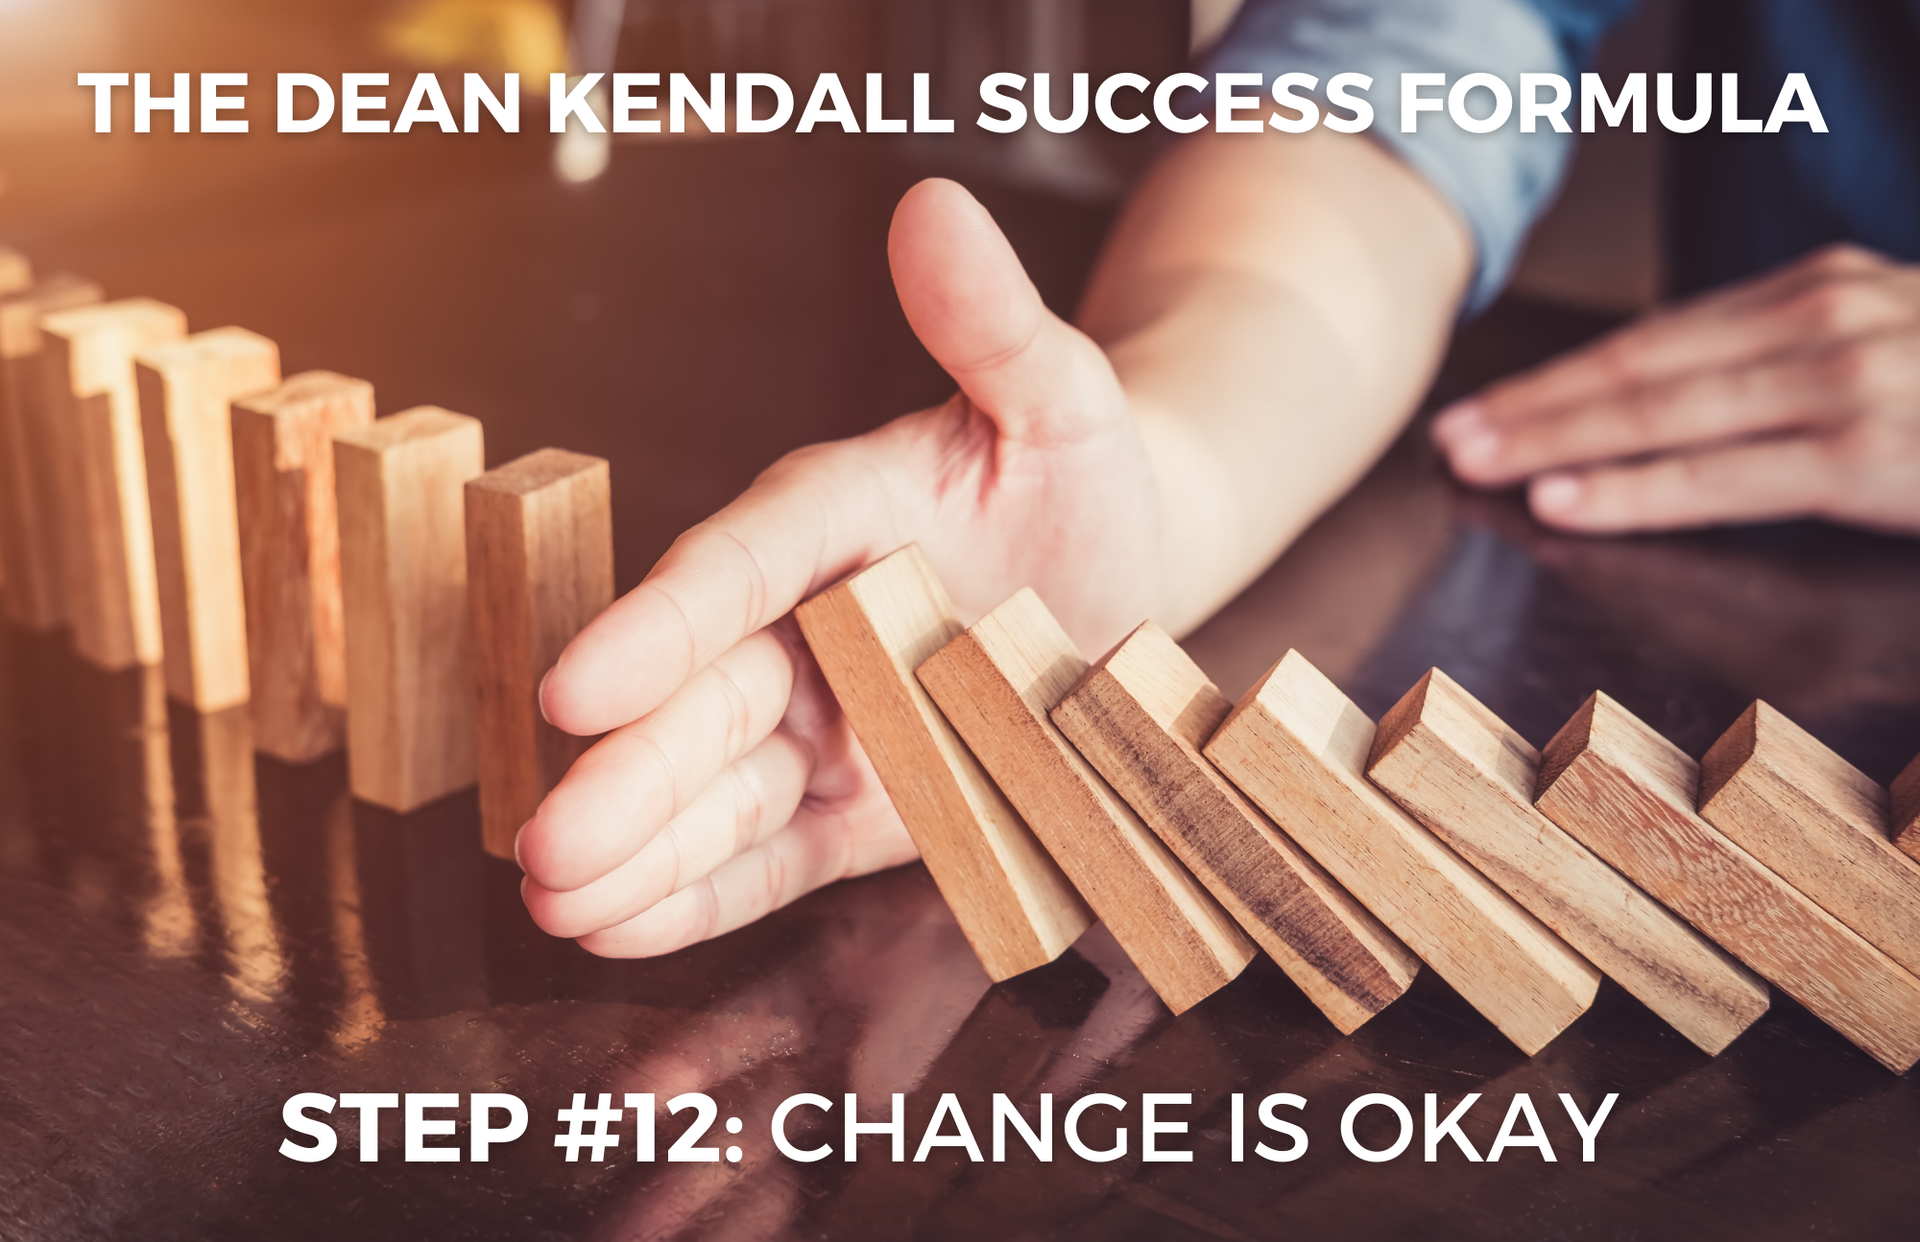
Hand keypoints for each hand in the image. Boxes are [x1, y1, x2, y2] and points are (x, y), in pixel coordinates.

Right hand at [514, 179, 1165, 956]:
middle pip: (705, 701)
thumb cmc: (1075, 476)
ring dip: (640, 851)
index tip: (584, 683)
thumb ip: (992, 325)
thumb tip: (933, 205)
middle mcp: (805, 625)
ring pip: (721, 792)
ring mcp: (825, 723)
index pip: (736, 566)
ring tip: (554, 901)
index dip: (662, 626)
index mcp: (832, 519)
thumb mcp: (1059, 396)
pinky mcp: (857, 807)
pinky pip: (771, 854)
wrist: (1114, 577)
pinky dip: (700, 894)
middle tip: (545, 843)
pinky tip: (618, 929)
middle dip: (626, 778)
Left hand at [1432, 244, 1919, 533]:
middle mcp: (1820, 320)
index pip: (1658, 338)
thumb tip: (1678, 396)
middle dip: (1532, 404)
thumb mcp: (1889, 344)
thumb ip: (1788, 359)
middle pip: (1641, 366)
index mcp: (1815, 291)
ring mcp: (1842, 383)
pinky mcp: (1866, 454)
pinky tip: (1560, 501)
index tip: (1483, 405)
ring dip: (1552, 440)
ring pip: (1662, 413)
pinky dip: (1631, 490)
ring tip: (1474, 463)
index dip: (1559, 375)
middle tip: (1445, 435)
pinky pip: (1721, 477)